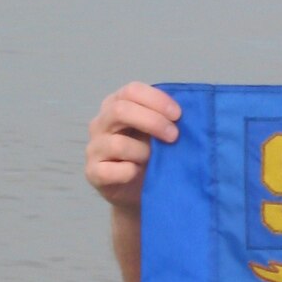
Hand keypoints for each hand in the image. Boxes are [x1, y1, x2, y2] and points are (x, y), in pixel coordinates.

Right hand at [85, 82, 180, 208]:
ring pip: (118, 144)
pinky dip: (129, 172)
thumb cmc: (149, 156)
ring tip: (155, 160)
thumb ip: (166, 120)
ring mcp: (94, 148)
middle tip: (174, 135)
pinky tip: (138, 173)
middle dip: (152, 121)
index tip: (178, 114)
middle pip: (120, 111)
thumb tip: (188, 114)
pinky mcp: (93, 173)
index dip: (156, 100)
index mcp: (116, 105)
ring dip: (144, 152)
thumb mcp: (158, 133)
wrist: (138, 191)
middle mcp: (101, 123)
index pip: (131, 90)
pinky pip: (110, 171)